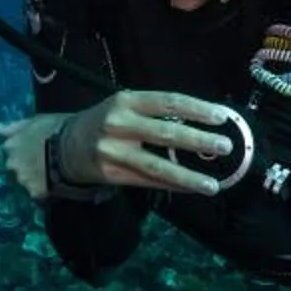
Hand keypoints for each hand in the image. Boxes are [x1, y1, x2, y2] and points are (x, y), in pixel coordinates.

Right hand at [0, 91, 244, 199]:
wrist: (64, 144)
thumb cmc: (104, 121)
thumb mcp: (124, 105)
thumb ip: (156, 112)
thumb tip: (201, 121)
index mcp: (126, 100)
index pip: (168, 101)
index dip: (197, 109)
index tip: (222, 116)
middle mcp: (119, 124)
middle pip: (166, 133)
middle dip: (198, 140)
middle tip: (225, 146)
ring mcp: (114, 151)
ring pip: (158, 166)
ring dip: (189, 176)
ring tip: (212, 184)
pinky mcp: (112, 174)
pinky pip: (148, 182)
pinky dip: (173, 186)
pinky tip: (193, 189)